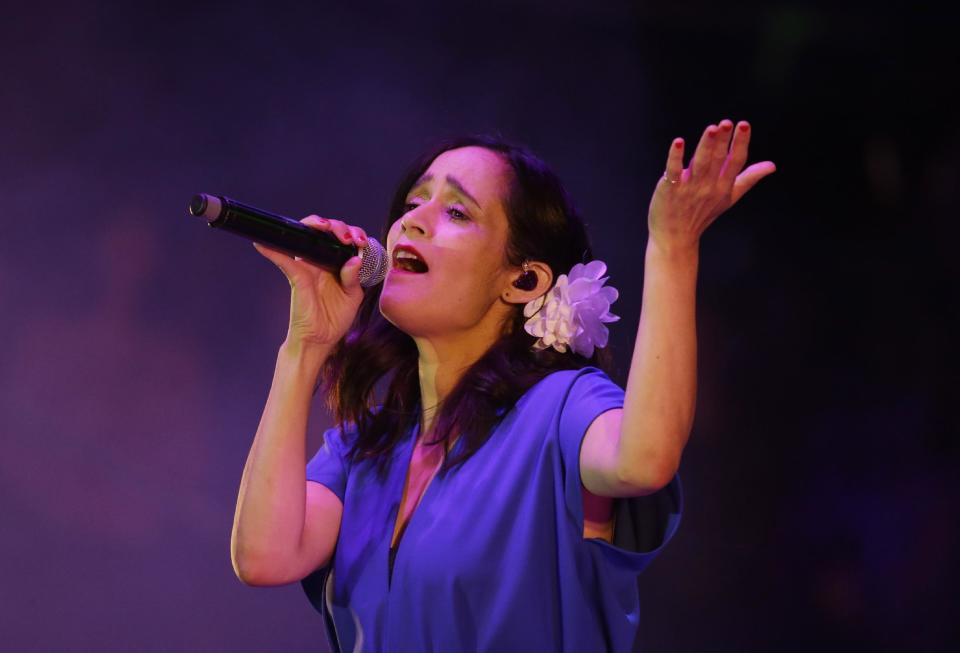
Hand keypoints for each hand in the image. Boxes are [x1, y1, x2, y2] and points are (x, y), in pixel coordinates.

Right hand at [253, 216, 368, 347]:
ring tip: (326, 227)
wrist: (320, 339)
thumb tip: (354, 260)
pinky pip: (284, 260)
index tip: (361, 241)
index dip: (352, 233)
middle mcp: (320, 261)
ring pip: (305, 236)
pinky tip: (265, 243)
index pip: (342, 239)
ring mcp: (307, 266)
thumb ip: (353, 278)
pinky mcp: (296, 276)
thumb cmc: (335, 317)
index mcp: (336, 263)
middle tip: (348, 238)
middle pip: (324, 231)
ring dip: (315, 224)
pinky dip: (273, 250)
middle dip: (339, 226)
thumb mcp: (352, 296)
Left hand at [647, 119, 775, 251]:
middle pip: (717, 160)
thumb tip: (772, 165)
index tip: (744, 125)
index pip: (735, 162)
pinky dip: (675, 157)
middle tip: (726, 123)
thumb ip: (749, 178)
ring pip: (699, 163)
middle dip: (722, 141)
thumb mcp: (729, 197)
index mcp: (724, 186)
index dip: (740, 143)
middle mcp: (708, 186)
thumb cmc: (702, 214)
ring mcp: (689, 188)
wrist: (675, 237)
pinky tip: (679, 143)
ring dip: (705, 146)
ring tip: (712, 129)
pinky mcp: (670, 189)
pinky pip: (673, 171)